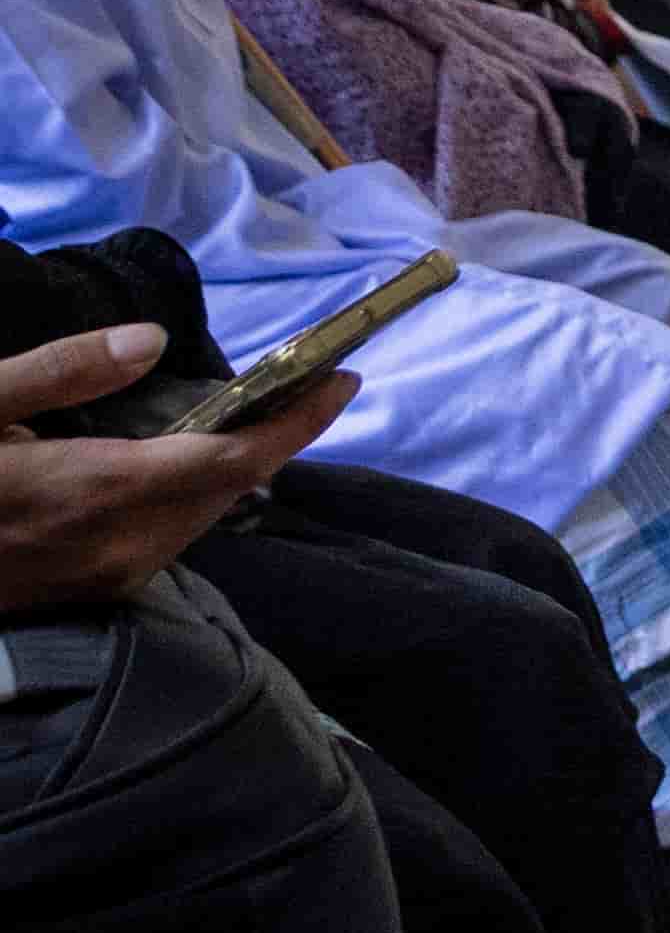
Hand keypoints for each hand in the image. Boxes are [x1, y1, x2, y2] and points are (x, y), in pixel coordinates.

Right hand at [0, 327, 345, 608]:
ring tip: (261, 413)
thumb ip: (63, 372)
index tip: (344, 377)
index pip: (232, 459)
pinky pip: (166, 539)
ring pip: (201, 518)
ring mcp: (106, 576)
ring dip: (234, 469)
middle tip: (309, 383)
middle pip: (228, 490)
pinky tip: (186, 463)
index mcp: (95, 490)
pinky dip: (191, 497)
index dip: (297, 421)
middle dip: (276, 437)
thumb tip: (150, 342)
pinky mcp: (91, 590)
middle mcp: (116, 543)